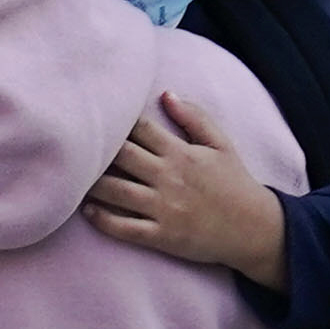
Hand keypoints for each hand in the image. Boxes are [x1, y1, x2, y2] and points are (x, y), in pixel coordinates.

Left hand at [86, 89, 289, 287]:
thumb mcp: (222, 144)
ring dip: (91, 184)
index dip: (114, 121)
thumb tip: (166, 93)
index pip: (138, 129)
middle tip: (74, 145)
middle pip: (119, 156)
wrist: (255, 229)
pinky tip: (88, 210)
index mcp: (181, 152)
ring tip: (74, 178)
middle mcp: (169, 177)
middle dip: (95, 150)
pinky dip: (103, 219)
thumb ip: (194, 117)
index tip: (96, 117)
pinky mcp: (163, 235)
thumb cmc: (236, 184)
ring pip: (115, 191)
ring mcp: (164, 208)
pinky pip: (125, 227)